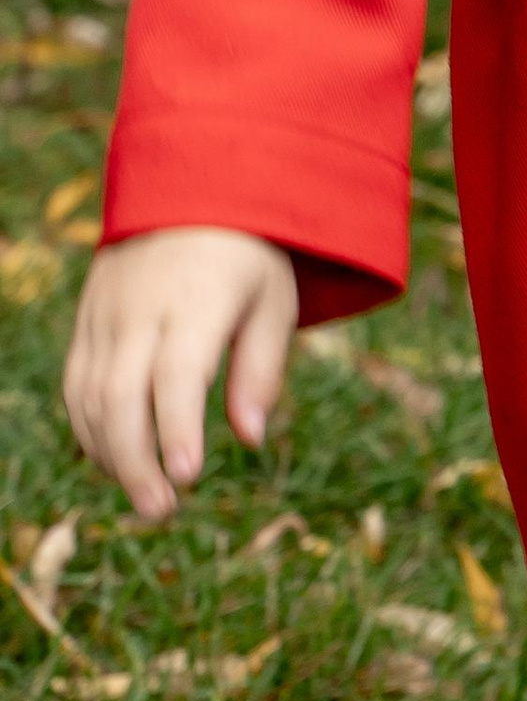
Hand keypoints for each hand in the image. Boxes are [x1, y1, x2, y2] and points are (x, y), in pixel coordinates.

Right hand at [64, 227, 297, 524]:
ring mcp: (105, 314)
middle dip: (137, 461)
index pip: (177, 373)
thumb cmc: (246, 253)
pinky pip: (77, 383)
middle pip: (121, 394)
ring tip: (149, 499)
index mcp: (196, 298)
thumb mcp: (274, 300)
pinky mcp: (86, 321)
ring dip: (112, 455)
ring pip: (90, 395)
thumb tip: (251, 438)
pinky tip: (117, 463)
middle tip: (163, 512)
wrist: (188, 188)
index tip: (188, 477)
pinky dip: (90, 429)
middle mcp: (140, 307)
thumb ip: (262, 368)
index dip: (177, 428)